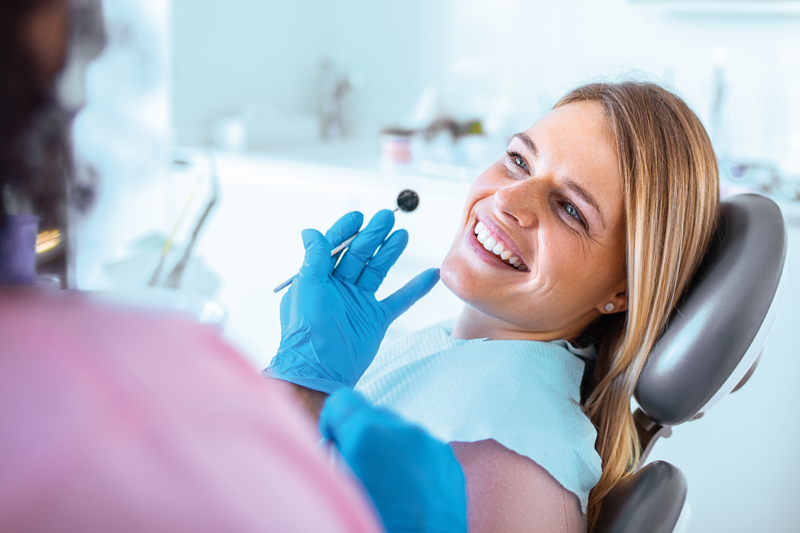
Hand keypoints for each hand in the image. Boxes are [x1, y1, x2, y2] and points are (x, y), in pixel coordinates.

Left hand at [266, 210, 438, 393]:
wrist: (320, 369)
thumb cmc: (308, 329)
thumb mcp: (308, 285)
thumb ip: (314, 257)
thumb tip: (310, 232)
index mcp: (319, 279)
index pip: (334, 247)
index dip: (346, 230)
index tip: (359, 216)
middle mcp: (339, 289)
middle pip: (358, 255)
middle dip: (373, 235)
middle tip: (387, 217)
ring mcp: (359, 303)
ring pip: (377, 271)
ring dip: (390, 252)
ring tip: (402, 234)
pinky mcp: (376, 320)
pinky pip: (399, 300)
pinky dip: (415, 288)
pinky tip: (430, 275)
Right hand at [320, 390, 467, 532]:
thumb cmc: (371, 523)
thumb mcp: (338, 486)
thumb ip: (334, 455)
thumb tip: (337, 444)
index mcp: (368, 435)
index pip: (342, 402)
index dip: (334, 424)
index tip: (335, 447)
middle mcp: (404, 432)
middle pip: (373, 416)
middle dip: (364, 438)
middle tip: (361, 474)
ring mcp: (431, 446)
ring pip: (401, 434)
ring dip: (391, 452)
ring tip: (388, 490)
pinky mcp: (450, 463)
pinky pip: (424, 450)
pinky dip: (413, 464)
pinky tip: (409, 495)